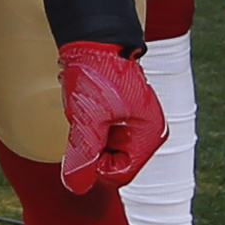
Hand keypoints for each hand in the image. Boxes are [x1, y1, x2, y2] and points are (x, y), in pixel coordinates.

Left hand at [53, 40, 162, 194]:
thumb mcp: (87, 118)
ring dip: (90, 138)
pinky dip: (90, 128)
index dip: (96, 166)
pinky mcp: (122, 116)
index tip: (81, 143)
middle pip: (114, 163)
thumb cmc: (96, 75)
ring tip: (86, 112)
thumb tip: (76, 186)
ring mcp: (135, 123)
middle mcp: (147, 132)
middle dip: (93, 149)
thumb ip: (83, 154)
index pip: (120, 174)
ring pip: (106, 150)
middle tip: (84, 122)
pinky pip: (103, 136)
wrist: (94, 38)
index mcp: (149, 135)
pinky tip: (86, 109)